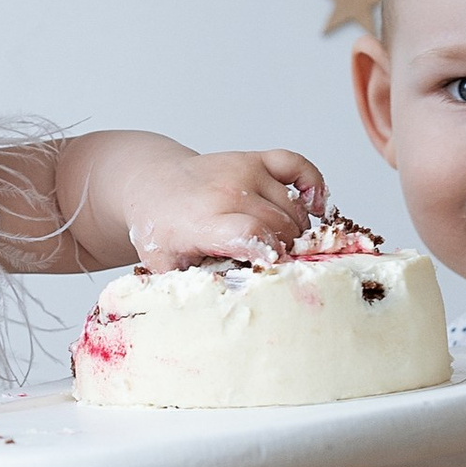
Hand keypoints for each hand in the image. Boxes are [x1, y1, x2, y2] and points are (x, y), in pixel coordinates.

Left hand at [128, 149, 325, 270]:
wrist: (151, 183)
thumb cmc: (162, 228)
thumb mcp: (167, 266)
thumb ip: (197, 285)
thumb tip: (229, 309)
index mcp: (204, 220)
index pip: (254, 235)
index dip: (272, 257)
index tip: (275, 271)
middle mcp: (228, 190)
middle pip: (281, 225)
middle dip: (285, 250)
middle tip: (273, 264)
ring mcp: (244, 170)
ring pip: (294, 206)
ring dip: (296, 229)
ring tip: (279, 243)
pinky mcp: (255, 158)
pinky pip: (298, 166)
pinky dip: (314, 185)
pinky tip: (314, 206)